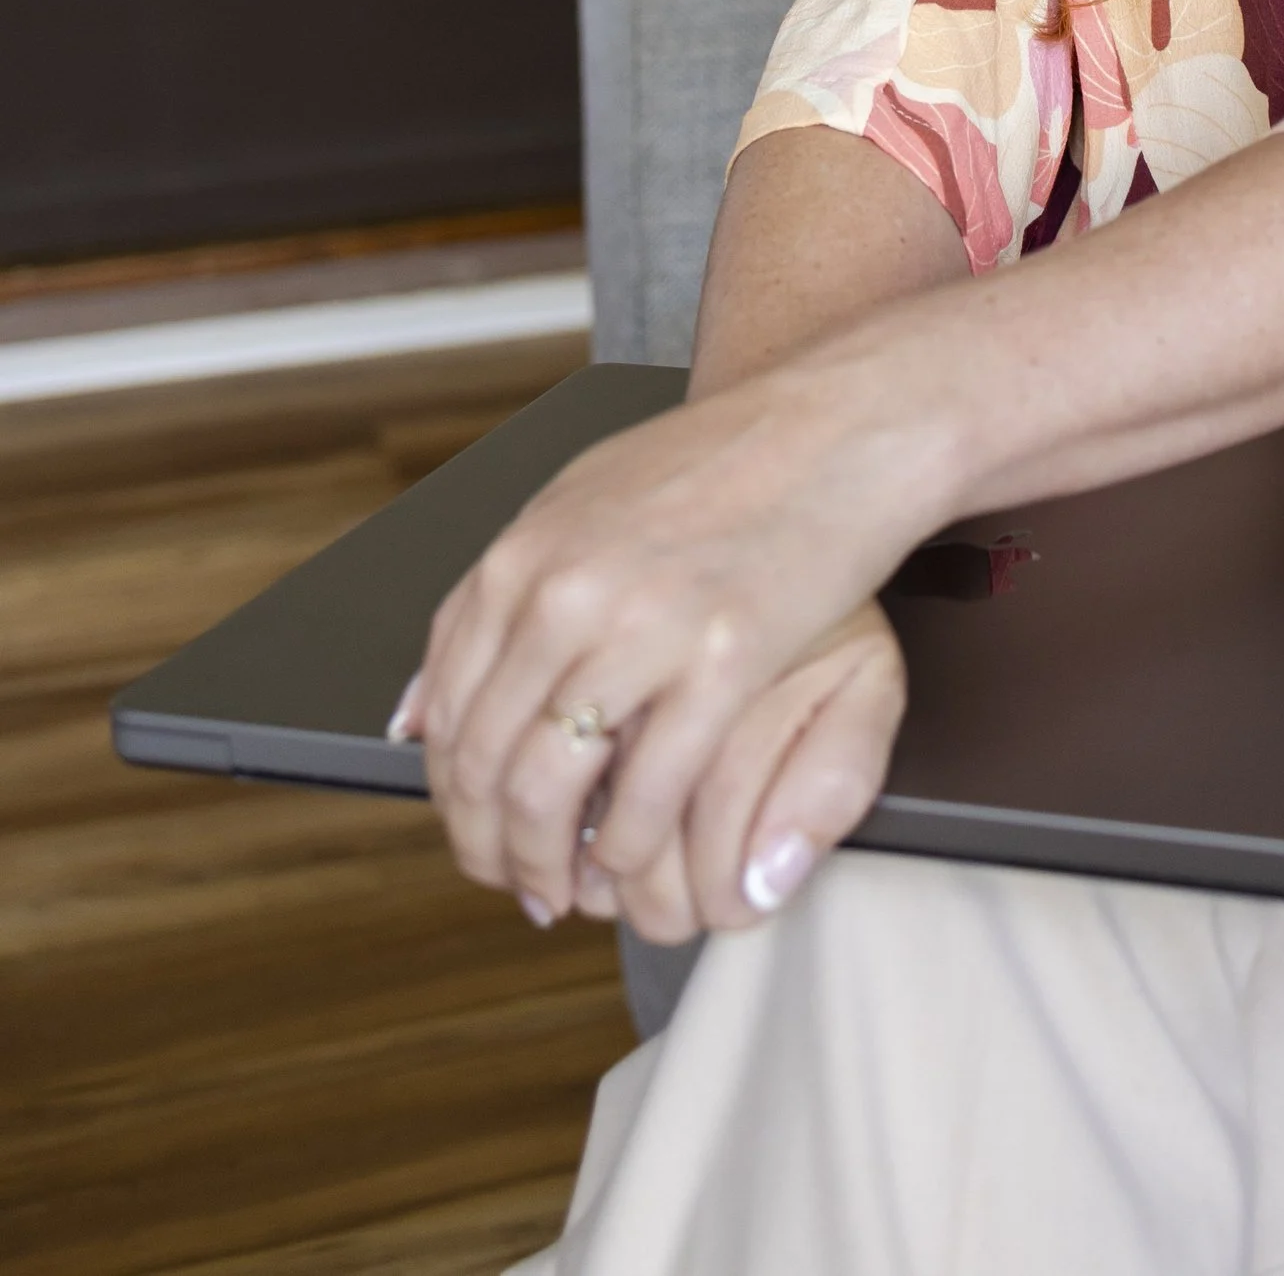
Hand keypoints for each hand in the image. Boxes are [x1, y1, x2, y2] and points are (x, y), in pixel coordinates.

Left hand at [402, 360, 932, 939]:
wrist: (833, 426)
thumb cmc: (718, 463)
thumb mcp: (578, 504)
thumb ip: (499, 600)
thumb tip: (416, 709)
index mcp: (524, 555)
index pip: (445, 708)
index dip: (450, 795)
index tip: (474, 831)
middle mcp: (565, 593)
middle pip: (485, 761)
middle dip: (489, 845)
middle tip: (517, 884)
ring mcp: (642, 628)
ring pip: (547, 790)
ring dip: (547, 863)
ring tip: (565, 891)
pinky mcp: (723, 663)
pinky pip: (648, 793)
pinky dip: (631, 848)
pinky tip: (637, 860)